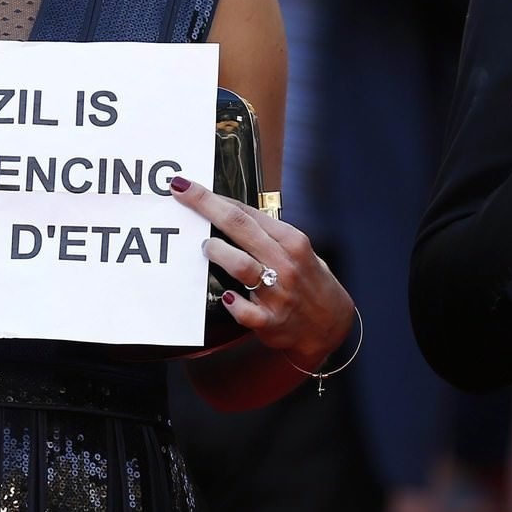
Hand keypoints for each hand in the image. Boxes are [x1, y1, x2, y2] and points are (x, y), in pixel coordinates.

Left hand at [170, 176, 354, 370]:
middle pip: (239, 226)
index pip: (246, 212)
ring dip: (218, 252)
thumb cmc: (307, 279)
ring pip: (241, 265)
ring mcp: (278, 293)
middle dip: (205, 206)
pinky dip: (233, 303)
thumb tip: (227, 212)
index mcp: (291, 241)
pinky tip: (227, 297)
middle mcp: (285, 263)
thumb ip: (268, 233)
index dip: (214, 197)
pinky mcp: (271, 322)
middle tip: (180, 192)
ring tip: (207, 247)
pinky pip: (246, 312)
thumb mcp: (297, 249)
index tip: (187, 186)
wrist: (331, 324)